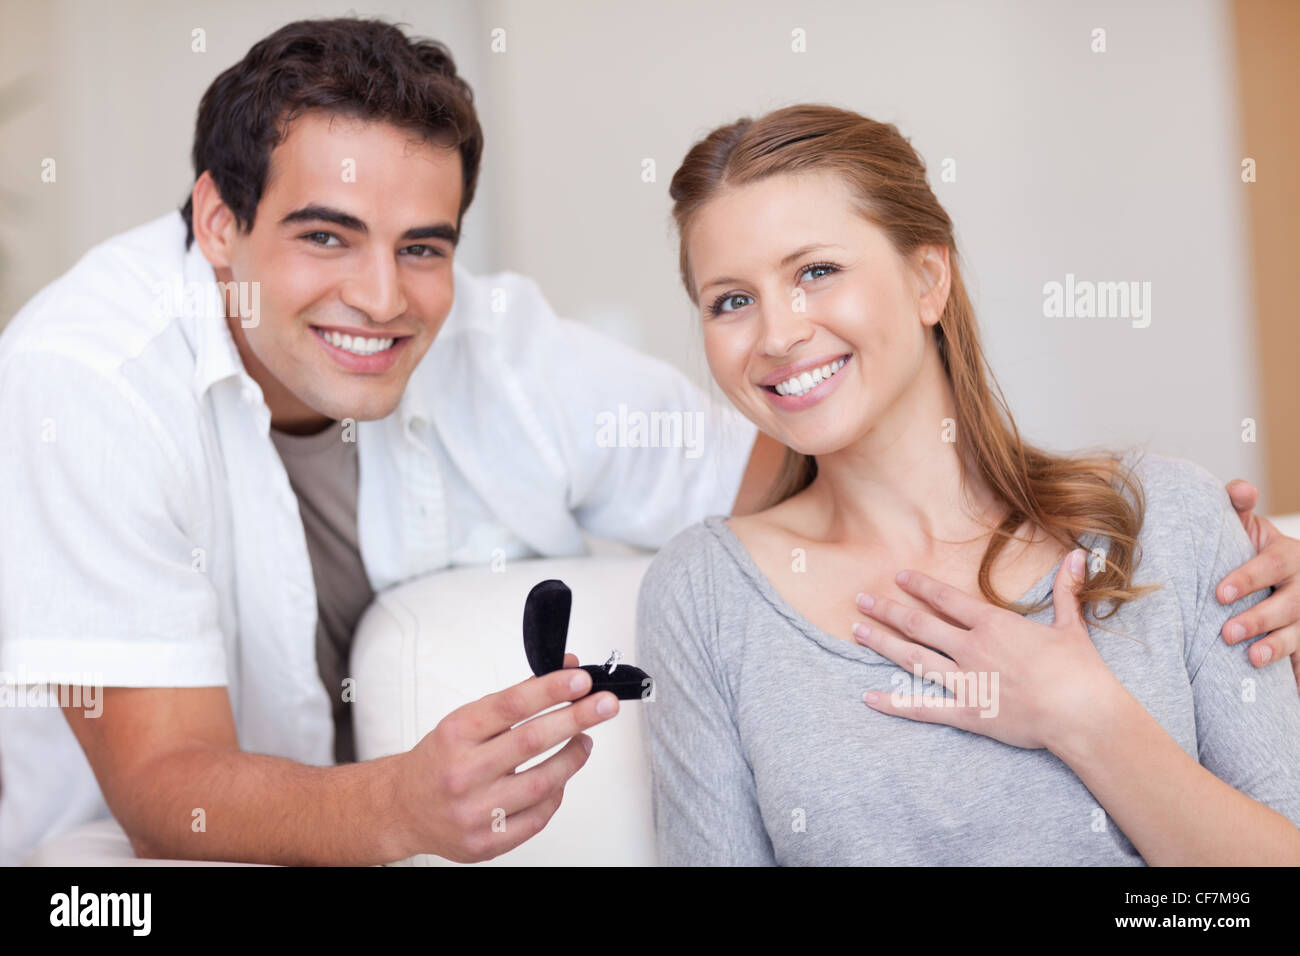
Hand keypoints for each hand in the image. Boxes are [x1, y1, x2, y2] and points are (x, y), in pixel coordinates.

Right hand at [393, 652, 618, 862]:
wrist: (403, 807)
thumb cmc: (439, 760)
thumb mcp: (466, 720)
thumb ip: (515, 699)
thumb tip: (564, 672)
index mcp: (455, 735)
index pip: (511, 705)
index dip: (551, 690)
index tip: (581, 680)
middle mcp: (462, 773)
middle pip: (532, 741)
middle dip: (576, 719)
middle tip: (604, 705)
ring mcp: (474, 812)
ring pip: (543, 782)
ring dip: (573, 757)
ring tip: (585, 741)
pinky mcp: (486, 843)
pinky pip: (538, 817)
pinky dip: (557, 793)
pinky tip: (561, 777)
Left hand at [853, 552, 1126, 752]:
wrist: (1082, 714)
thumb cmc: (1079, 670)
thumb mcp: (1072, 624)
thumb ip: (1067, 589)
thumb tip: (1078, 555)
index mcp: (993, 625)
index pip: (947, 599)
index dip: (920, 587)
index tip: (898, 577)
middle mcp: (972, 649)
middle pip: (920, 625)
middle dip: (888, 610)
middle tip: (861, 600)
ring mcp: (965, 681)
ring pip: (914, 658)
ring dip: (883, 644)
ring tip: (857, 631)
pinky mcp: (967, 713)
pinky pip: (922, 708)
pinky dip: (894, 703)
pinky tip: (868, 697)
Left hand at [1221, 479, 1299, 690]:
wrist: (1283, 575)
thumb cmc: (1253, 551)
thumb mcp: (1249, 528)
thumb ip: (1240, 508)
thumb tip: (1239, 488)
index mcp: (1288, 556)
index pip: (1269, 566)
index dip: (1246, 579)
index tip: (1218, 593)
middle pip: (1286, 605)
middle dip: (1258, 619)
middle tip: (1227, 632)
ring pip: (1299, 634)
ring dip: (1277, 647)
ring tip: (1252, 658)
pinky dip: (1295, 673)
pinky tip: (1286, 688)